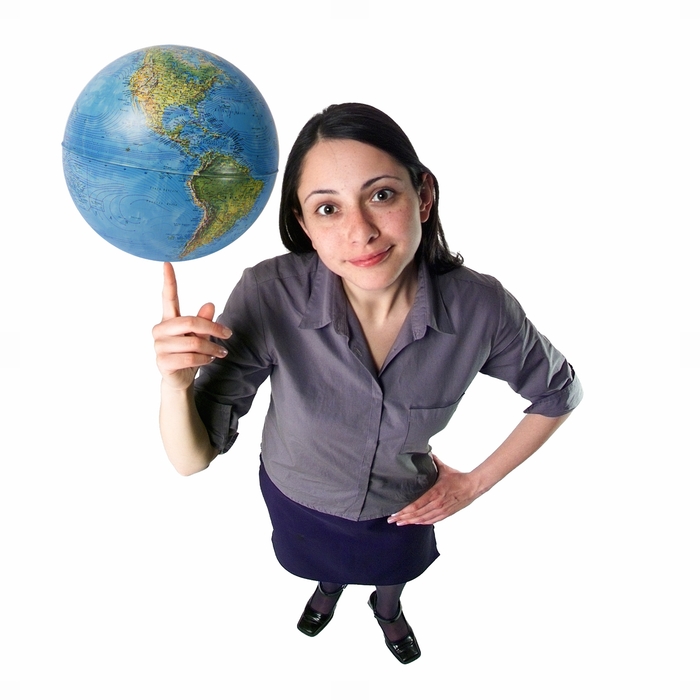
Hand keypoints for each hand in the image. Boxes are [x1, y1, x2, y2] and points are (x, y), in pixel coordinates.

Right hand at [153, 262, 231, 389]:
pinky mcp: (162, 361)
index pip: (168, 297)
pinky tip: (209, 360)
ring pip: (193, 342)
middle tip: (228, 334)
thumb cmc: (190, 354)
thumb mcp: (200, 336)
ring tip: (220, 352)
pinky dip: (205, 359)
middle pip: (190, 322)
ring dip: (212, 348)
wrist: (180, 379)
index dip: (168, 280)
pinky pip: (190, 357)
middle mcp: (160, 330)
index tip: (167, 263)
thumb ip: (204, 321)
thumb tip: (210, 305)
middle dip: (213, 328)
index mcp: (169, 319)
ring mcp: (159, 346)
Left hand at [387, 454, 481, 525]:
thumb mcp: (444, 468)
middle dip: (403, 518)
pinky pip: (431, 520)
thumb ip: (434, 461)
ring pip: (423, 519)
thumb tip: (427, 452)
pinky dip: (422, 522)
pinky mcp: (446, 514)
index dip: (404, 511)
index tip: (394, 512)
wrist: (472, 487)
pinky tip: (415, 522)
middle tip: (391, 520)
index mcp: (435, 493)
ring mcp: (441, 510)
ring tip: (400, 522)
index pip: (416, 505)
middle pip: (417, 514)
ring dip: (411, 521)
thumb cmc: (458, 478)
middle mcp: (437, 504)